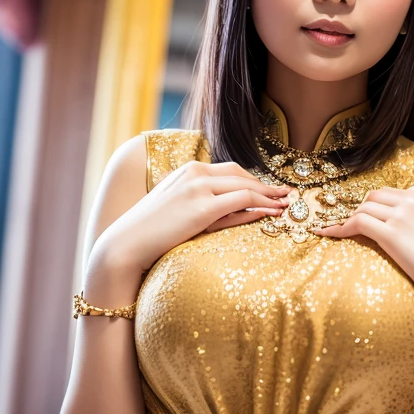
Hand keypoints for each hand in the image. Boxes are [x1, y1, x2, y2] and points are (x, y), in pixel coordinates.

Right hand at [100, 161, 291, 273]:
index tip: (270, 189)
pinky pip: (241, 201)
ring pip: (245, 186)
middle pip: (240, 174)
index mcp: (187, 170)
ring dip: (269, 194)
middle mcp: (194, 172)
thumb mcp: (182, 211)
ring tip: (286, 203)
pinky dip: (261, 204)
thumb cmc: (152, 232)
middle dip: (265, 184)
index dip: (253, 180)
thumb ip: (209, 205)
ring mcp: (198, 187)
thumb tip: (243, 210)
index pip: (229, 170)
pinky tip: (274, 211)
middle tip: (286, 194)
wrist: (126, 244)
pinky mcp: (202, 207)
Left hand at [317, 186, 413, 301]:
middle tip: (348, 223)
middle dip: (359, 207)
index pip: (391, 193)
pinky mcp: (391, 233)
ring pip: (363, 207)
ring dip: (347, 218)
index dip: (374, 204)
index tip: (364, 214)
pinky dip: (338, 227)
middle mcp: (413, 201)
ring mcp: (402, 215)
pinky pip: (356, 223)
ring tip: (334, 229)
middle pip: (373, 195)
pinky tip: (326, 234)